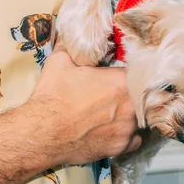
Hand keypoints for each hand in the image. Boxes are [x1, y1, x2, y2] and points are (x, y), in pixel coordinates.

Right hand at [27, 44, 140, 164]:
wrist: (41, 133)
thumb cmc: (52, 97)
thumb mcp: (60, 62)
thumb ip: (73, 48)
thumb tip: (73, 36)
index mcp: (121, 81)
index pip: (138, 73)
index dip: (131, 75)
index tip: (122, 77)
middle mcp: (130, 105)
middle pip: (142, 97)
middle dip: (131, 96)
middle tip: (114, 97)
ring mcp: (128, 127)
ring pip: (140, 119)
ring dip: (130, 116)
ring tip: (112, 115)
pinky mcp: (122, 146)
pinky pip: (134, 140)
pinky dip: (127, 137)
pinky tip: (113, 132)